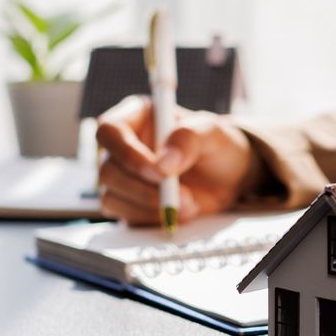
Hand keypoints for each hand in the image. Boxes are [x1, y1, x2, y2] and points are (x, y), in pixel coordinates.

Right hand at [93, 96, 262, 225]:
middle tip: (182, 195)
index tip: (158, 172)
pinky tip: (177, 212)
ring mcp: (122, 176)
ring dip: (150, 206)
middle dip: (145, 189)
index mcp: (136, 116)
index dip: (126, 153)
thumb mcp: (212, 133)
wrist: (227, 179)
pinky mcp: (127, 202)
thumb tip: (163, 163)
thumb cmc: (217, 146)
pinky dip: (151, 218)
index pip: (109, 130)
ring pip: (111, 196)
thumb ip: (188, 138)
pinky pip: (123, 215)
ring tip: (188, 204)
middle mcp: (122, 145)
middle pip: (108, 170)